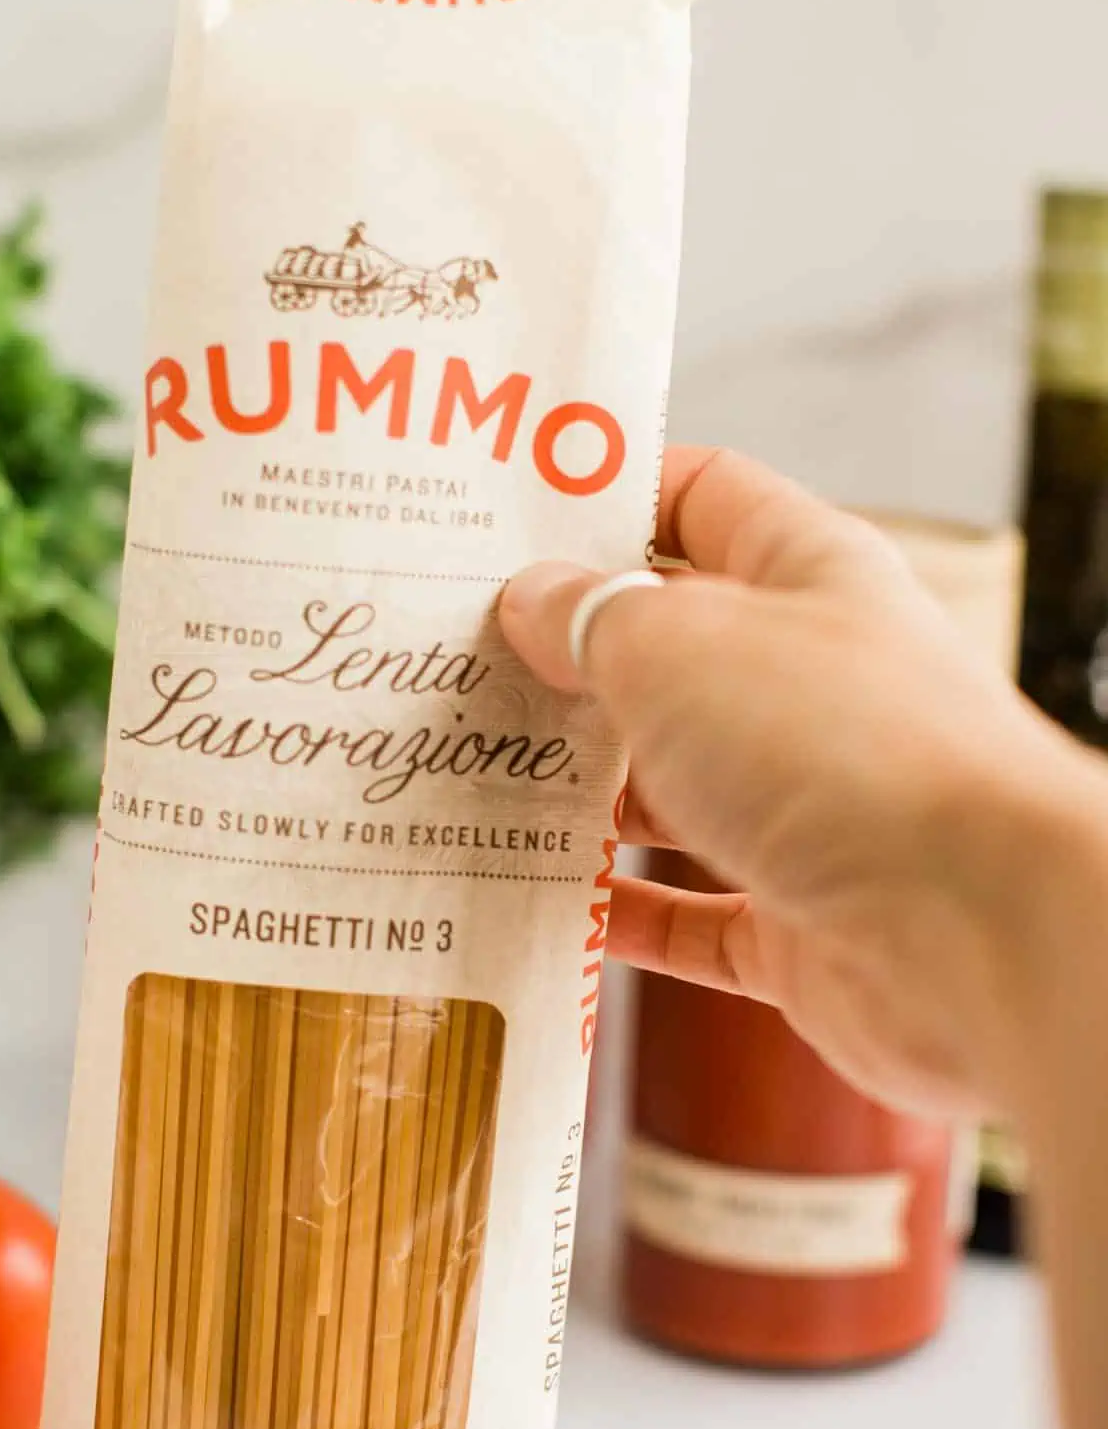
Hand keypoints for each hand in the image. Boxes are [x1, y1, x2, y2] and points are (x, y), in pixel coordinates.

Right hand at [499, 446, 1094, 1118]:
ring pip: (669, 792)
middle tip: (454, 661)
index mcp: (810, 578)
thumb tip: (532, 602)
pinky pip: (686, 915)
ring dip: (576, 794)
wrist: (974, 935)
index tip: (511, 511)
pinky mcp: (797, 925)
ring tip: (470, 780)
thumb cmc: (848, 752)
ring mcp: (808, 811)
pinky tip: (542, 900)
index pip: (705, 500)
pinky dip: (615, 913)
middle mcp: (813, 689)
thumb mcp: (677, 644)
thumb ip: (590, 618)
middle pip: (670, 656)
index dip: (612, 493)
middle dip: (566, 661)